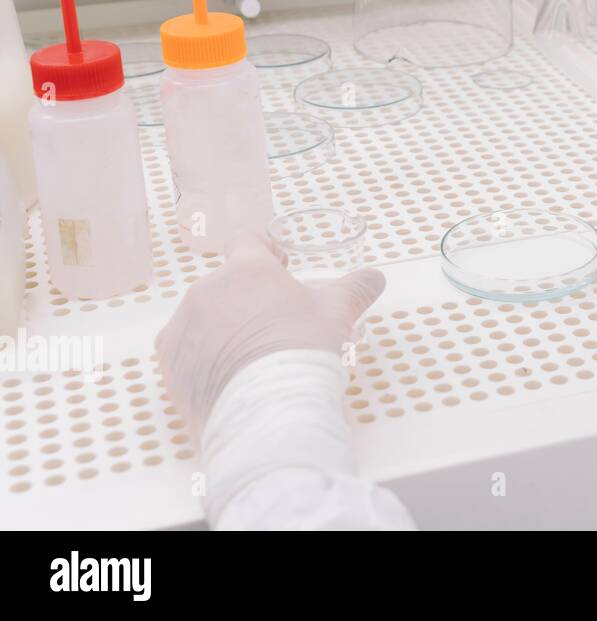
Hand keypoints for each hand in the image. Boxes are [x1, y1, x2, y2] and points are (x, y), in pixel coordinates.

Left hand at [155, 231, 385, 432]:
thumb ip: (355, 288)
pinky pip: (185, 349)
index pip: (246, 240)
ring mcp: (182, 326)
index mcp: (246, 269)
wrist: (268, 410)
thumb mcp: (337, 313)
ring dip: (222, 327)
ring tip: (251, 357)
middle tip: (274, 325)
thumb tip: (375, 277)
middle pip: (226, 284)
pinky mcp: (168, 361)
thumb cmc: (304, 350)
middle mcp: (206, 289)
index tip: (279, 270)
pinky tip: (228, 376)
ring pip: (204, 317)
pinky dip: (203, 357)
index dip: (265, 253)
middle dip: (247, 298)